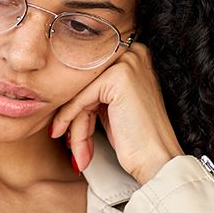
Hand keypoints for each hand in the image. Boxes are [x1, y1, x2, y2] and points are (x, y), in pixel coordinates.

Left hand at [48, 42, 182, 184]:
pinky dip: (71, 123)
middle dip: (73, 118)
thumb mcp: (111, 107)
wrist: (158, 160)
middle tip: (68, 143)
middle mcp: (132, 52)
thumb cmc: (136, 138)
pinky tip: (75, 146)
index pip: (89, 78)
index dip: (74, 106)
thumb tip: (55, 92)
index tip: (63, 129)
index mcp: (132, 54)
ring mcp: (127, 62)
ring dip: (75, 128)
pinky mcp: (118, 77)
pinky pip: (80, 100)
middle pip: (83, 85)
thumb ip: (91, 92)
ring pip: (80, 94)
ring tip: (78, 154)